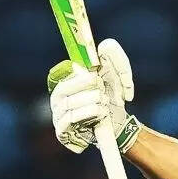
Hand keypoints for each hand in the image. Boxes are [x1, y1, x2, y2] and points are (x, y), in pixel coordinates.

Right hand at [47, 39, 139, 154]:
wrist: (119, 124)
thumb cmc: (112, 97)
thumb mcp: (117, 74)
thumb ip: (113, 57)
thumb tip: (103, 46)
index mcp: (66, 82)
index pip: (63, 76)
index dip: (80, 78)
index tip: (96, 79)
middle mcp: (58, 99)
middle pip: (63, 91)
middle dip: (87, 92)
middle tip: (102, 94)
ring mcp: (58, 116)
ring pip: (68, 106)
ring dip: (91, 104)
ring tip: (104, 105)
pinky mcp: (62, 133)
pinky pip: (69, 121)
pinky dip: (88, 116)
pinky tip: (101, 115)